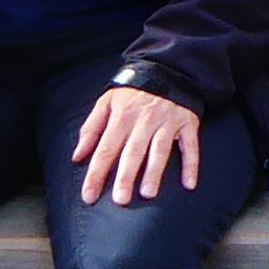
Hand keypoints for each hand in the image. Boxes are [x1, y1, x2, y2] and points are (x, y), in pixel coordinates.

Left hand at [74, 86, 201, 205]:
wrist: (166, 68)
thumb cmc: (132, 92)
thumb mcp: (106, 102)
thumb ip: (90, 129)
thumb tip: (77, 157)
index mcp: (122, 116)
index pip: (106, 148)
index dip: (96, 173)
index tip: (89, 195)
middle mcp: (144, 120)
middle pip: (133, 151)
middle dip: (126, 176)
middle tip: (120, 200)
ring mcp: (167, 122)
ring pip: (160, 149)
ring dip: (155, 171)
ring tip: (148, 193)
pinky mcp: (187, 123)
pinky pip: (190, 146)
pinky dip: (191, 164)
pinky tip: (189, 184)